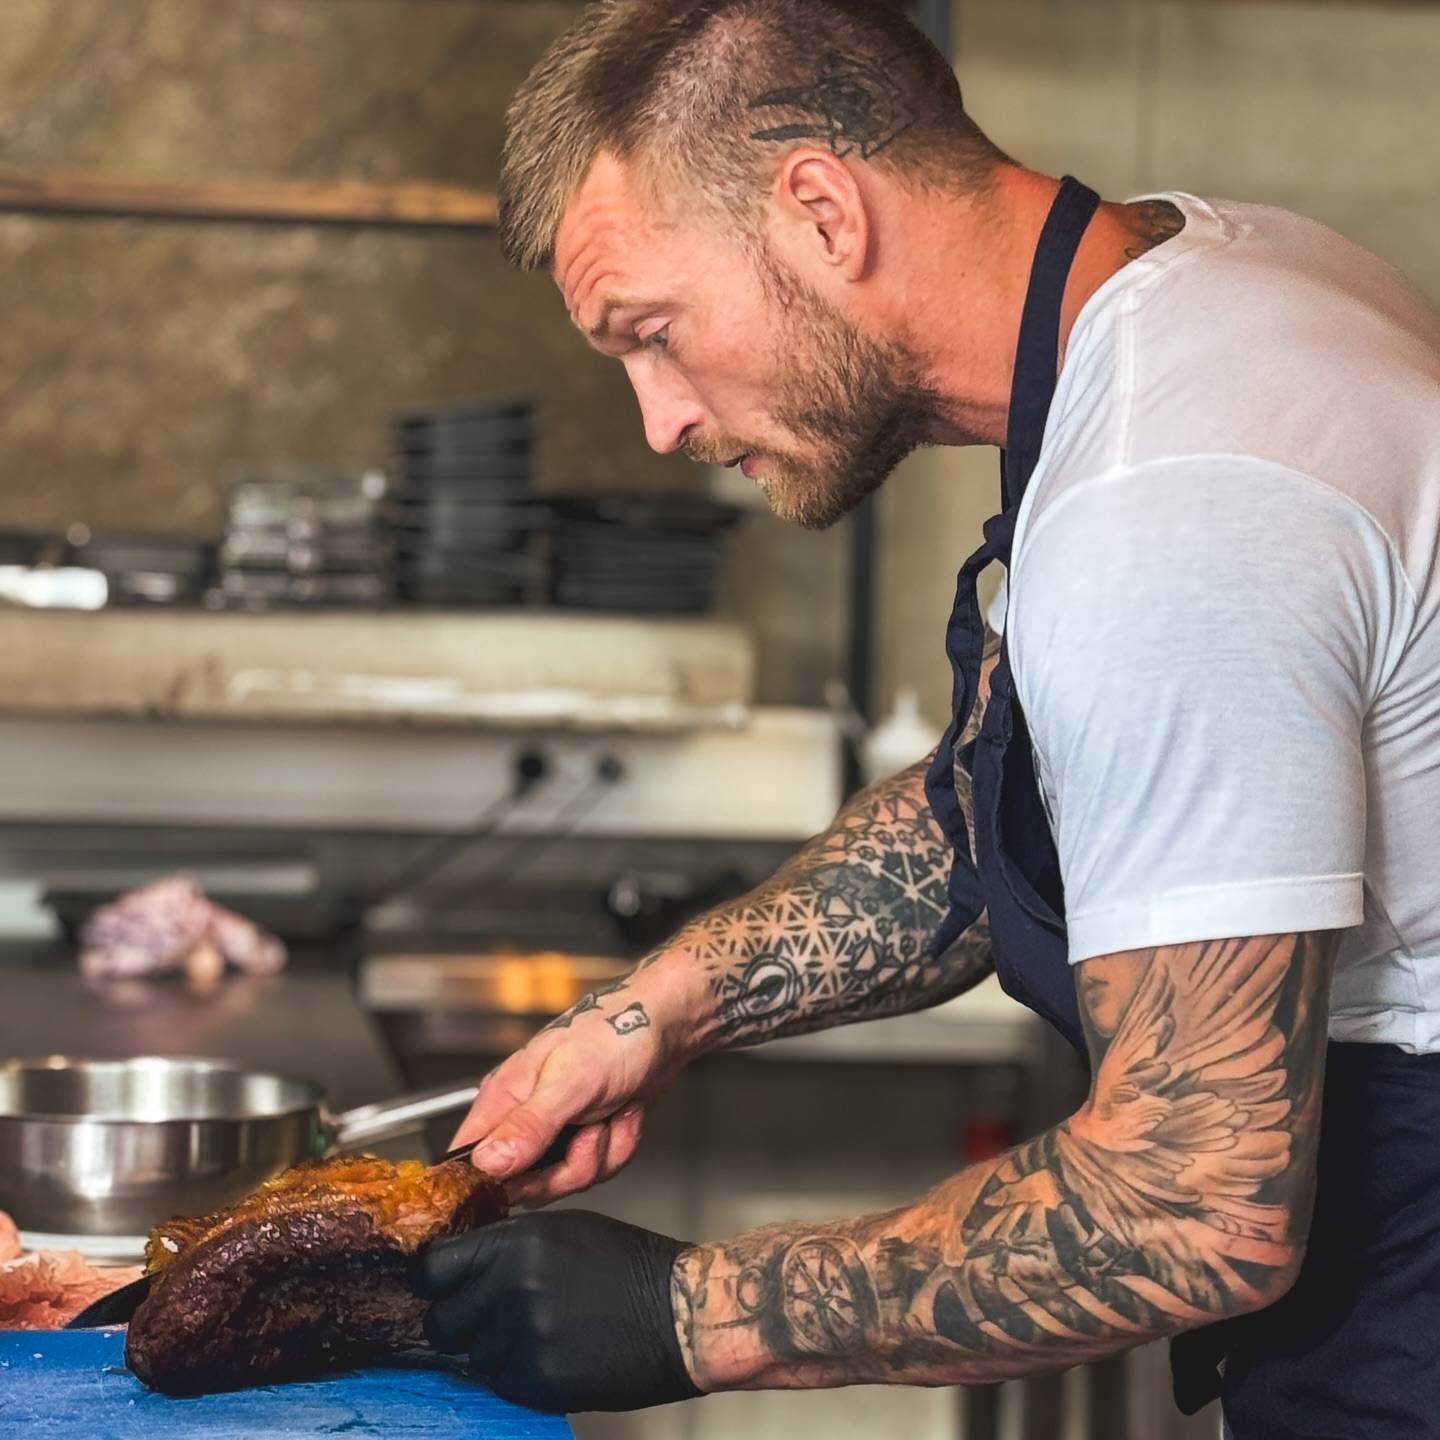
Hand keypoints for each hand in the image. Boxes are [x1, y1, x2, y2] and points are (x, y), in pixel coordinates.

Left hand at [412, 1210, 702, 1413]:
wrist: (679, 1312)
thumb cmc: (628, 1265)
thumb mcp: (564, 1229)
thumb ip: (508, 1243)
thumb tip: (462, 1262)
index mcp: (517, 1241)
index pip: (434, 1267)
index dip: (431, 1282)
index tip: (436, 1289)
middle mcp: (513, 1285)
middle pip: (442, 1320)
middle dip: (459, 1324)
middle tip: (488, 1321)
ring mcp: (524, 1335)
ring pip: (474, 1356)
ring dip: (497, 1351)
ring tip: (542, 1334)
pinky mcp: (539, 1379)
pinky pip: (503, 1383)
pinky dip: (521, 1376)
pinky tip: (556, 1355)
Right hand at [448, 967, 691, 1207]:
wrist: (665, 1026)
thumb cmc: (614, 1033)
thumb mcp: (570, 1081)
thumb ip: (529, 1125)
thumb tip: (488, 1162)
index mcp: (504, 1097)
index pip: (471, 1161)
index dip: (495, 1182)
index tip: (534, 1176)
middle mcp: (524, 1117)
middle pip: (525, 1184)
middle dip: (569, 1167)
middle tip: (590, 1131)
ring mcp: (557, 1130)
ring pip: (565, 1179)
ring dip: (601, 1152)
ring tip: (610, 1111)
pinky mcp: (586, 1138)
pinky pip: (596, 1169)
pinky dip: (619, 1146)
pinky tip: (624, 1114)